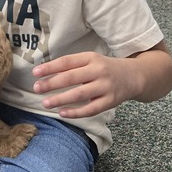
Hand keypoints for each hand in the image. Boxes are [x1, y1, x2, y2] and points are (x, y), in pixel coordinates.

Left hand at [33, 43, 171, 117]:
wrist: (135, 76)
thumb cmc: (106, 68)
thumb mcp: (92, 61)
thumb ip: (73, 66)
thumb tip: (46, 73)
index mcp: (91, 58)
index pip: (67, 62)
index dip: (50, 67)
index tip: (35, 73)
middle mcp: (99, 70)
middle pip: (71, 77)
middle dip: (51, 83)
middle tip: (36, 88)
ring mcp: (106, 86)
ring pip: (79, 94)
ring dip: (60, 99)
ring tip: (46, 103)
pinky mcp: (111, 101)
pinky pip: (90, 109)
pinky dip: (75, 112)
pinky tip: (62, 113)